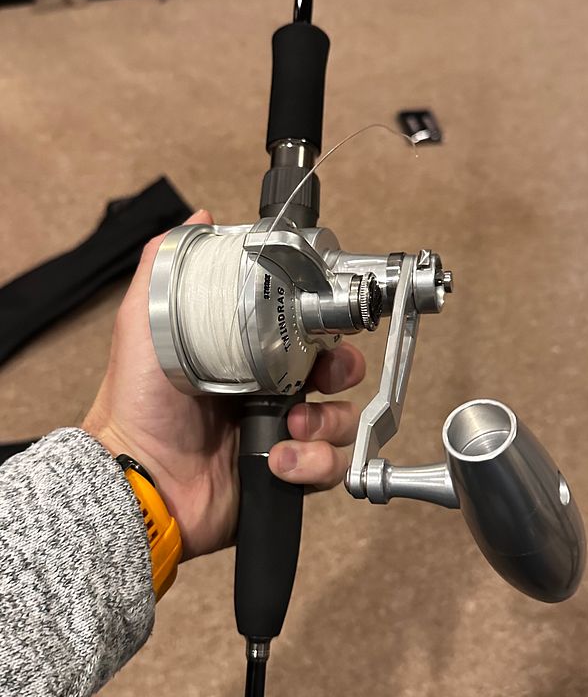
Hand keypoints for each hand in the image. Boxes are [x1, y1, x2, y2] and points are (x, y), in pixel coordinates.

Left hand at [83, 211, 365, 559]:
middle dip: (342, 370)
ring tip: (291, 425)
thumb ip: (168, 268)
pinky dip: (312, 462)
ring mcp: (279, 433)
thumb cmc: (136, 405)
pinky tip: (279, 459)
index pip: (306, 331)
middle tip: (324, 376)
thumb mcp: (146, 323)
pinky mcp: (285, 473)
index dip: (324, 327)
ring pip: (341, 420)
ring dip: (327, 421)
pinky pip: (328, 466)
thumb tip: (198, 218)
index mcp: (246, 355)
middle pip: (337, 372)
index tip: (326, 323)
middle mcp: (268, 391)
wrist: (138, 478)